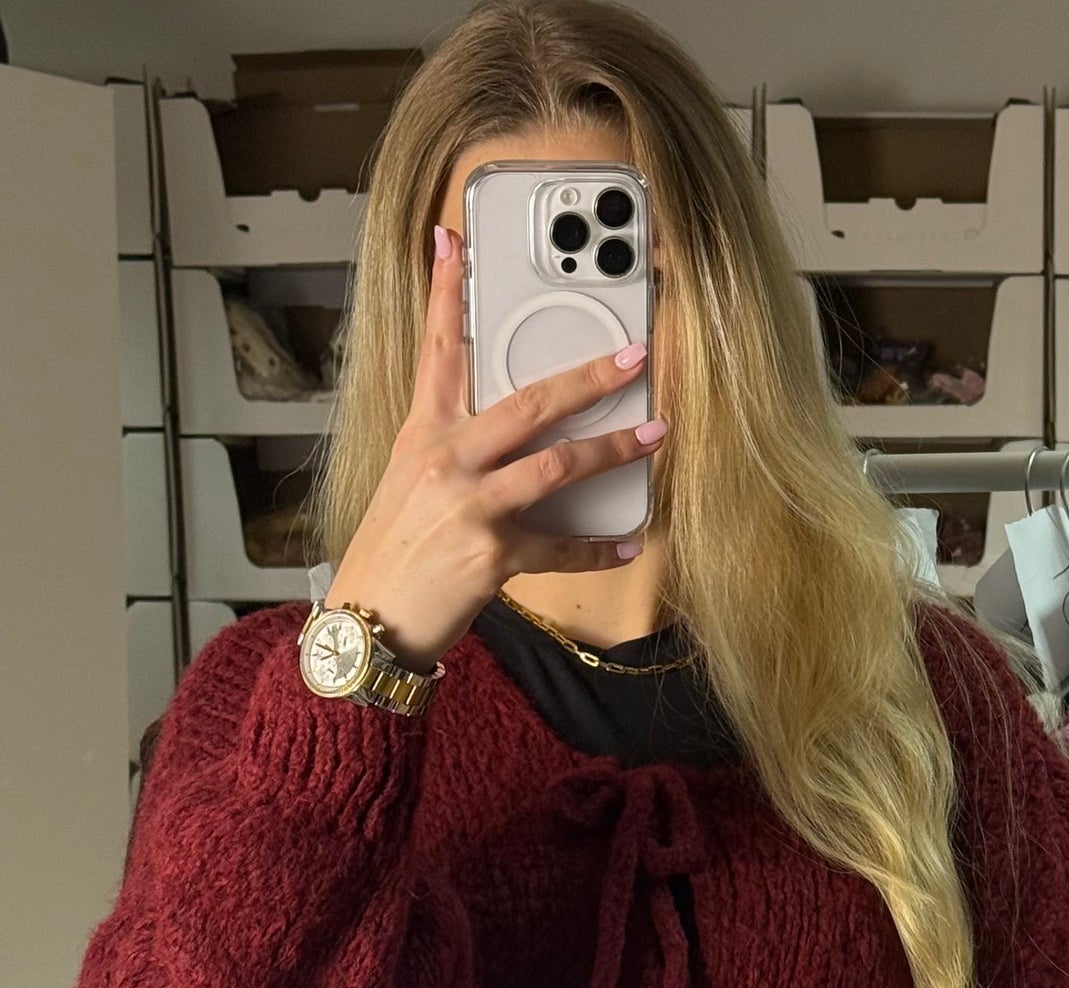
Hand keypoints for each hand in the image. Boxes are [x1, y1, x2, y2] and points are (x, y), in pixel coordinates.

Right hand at [324, 222, 668, 667]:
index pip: (436, 349)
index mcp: (422, 434)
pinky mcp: (492, 555)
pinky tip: (627, 543)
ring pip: (556, 464)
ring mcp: (470, 506)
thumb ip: (453, 450)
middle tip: (633, 357)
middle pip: (526, 402)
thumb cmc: (392, 553)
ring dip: (613, 450)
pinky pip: (561, 547)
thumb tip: (506, 431)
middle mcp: (445, 461)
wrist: (368, 621)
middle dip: (586, 376)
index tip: (454, 240)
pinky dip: (598, 549)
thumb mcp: (409, 484)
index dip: (447, 292)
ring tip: (655, 437)